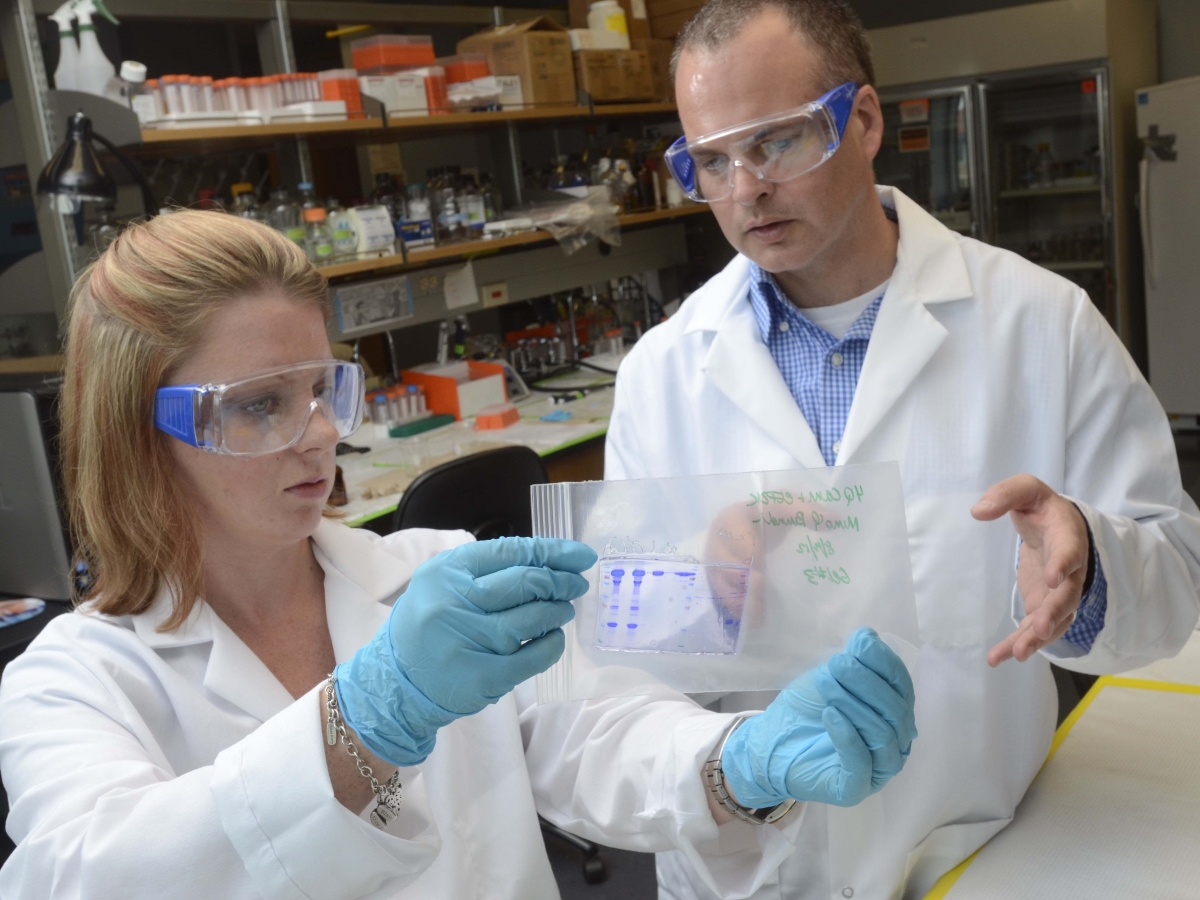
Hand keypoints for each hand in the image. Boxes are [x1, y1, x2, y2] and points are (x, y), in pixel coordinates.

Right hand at [334, 537, 596, 765]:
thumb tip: (549, 562)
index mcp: (445, 572)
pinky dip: (551, 646)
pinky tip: (554, 639)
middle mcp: (453, 603)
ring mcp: (468, 641)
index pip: (511, 552)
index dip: (553, 552)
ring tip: (564, 610)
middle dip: (561, 581)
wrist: (394, 683)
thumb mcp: (442, 585)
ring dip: (558, 612)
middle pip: (526, 582)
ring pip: (532, 619)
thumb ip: (486, 570)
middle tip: (576, 585)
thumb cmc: (428, 626)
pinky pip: (532, 658)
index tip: (580, 557)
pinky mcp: (481, 677)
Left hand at [720, 628, 915, 808]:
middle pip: (897, 712)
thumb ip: (854, 660)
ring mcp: (877, 770)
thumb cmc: (805, 711)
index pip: (903, 688)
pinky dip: (848, 735)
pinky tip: (829, 714)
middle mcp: (894, 744)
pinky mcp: (855, 789)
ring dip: (854, 705)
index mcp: (894, 714)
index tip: (858, 646)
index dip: (886, 665)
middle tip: (835, 665)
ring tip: (827, 687)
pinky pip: (862, 763)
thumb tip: (869, 637)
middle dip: (867, 683)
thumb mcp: (829, 677)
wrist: (769, 744)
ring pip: (883, 736)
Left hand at [972, 475, 1089, 666]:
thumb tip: (978, 511)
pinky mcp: (1042, 607)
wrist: (1059, 527)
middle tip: (1040, 628)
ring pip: (1054, 621)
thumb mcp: (1026, 490)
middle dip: (1054, 613)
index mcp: (1068, 538)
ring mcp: (1058, 593)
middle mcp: (1069, 572)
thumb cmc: (1042, 508)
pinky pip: (1033, 630)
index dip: (1063, 564)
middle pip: (1067, 596)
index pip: (1069, 552)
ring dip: (1037, 638)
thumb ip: (1006, 494)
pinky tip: (997, 658)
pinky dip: (1016, 644)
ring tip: (1018, 653)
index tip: (1052, 577)